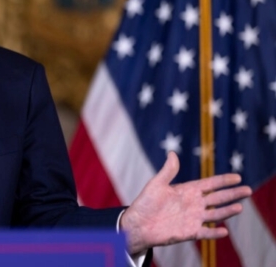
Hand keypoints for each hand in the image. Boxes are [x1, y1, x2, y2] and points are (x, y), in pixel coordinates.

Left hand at [121, 151, 251, 254]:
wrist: (137, 223)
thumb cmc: (145, 203)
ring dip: (227, 212)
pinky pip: (205, 233)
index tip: (237, 177)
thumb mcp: (156, 184)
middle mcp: (194, 204)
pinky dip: (214, 233)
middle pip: (218, 198)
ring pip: (215, 214)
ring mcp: (193, 218)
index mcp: (188, 191)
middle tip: (248, 190)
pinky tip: (224, 231)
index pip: (210, 185)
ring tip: (239, 207)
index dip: (223, 181)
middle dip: (232, 194)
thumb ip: (168, 171)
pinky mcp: (189, 232)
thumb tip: (172, 153)